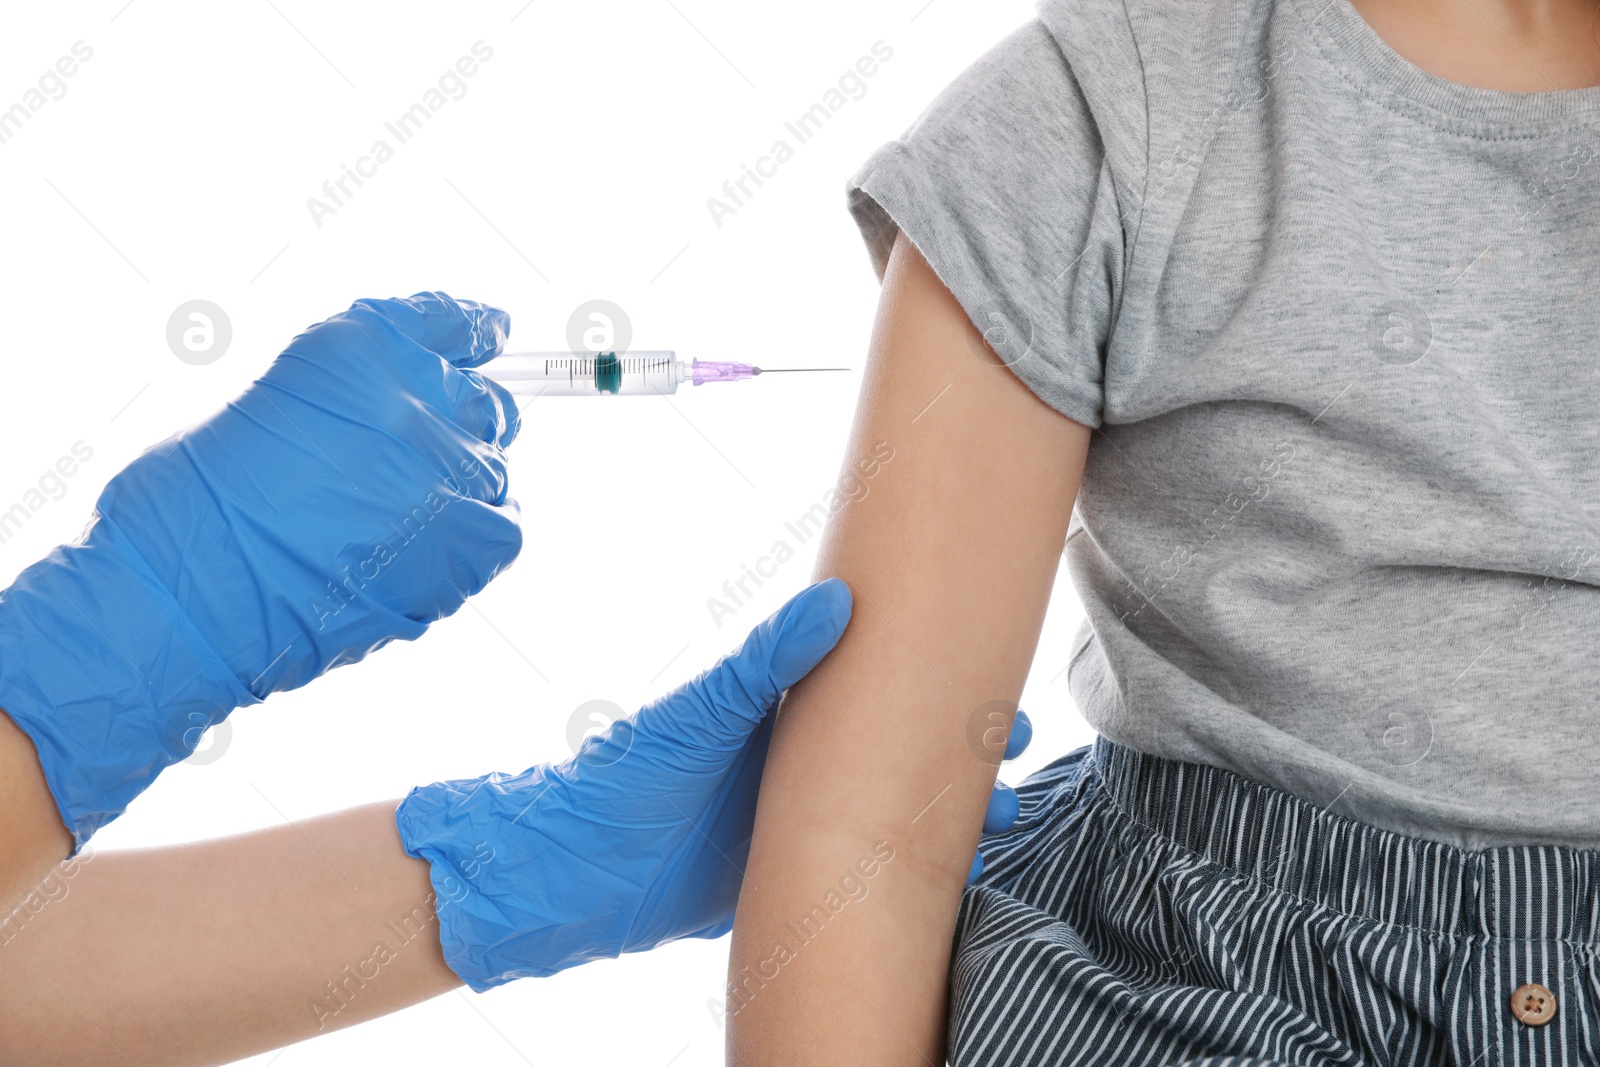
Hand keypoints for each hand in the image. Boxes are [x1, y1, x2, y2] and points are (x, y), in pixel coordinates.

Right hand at [0, 292, 521, 846]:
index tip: (495, 333)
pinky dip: (479, 541)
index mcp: (358, 346)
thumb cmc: (198, 506)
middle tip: (421, 470)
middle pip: (483, 402)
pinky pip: (504, 528)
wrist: (188, 588)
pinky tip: (430, 556)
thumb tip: (402, 411)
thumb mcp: (273, 406)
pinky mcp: (467, 536)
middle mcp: (413, 394)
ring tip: (398, 529)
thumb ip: (352, 396)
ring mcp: (445, 466)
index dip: (476, 334)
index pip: (449, 322)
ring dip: (459, 494)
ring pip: (493, 468)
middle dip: (463, 430)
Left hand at [396, 579, 1033, 989]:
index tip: (990, 666)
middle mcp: (803, 762)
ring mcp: (806, 820)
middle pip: (902, 746)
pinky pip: (875, 866)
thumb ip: (762, 663)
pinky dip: (920, 866)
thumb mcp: (698, 715)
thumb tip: (835, 601)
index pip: (875, 680)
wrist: (583, 880)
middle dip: (964, 743)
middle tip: (1020, 738)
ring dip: (955, 808)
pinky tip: (962, 871)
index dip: (933, 675)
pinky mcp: (799, 873)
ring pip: (900, 808)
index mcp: (783, 712)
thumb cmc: (629, 782)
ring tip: (1006, 810)